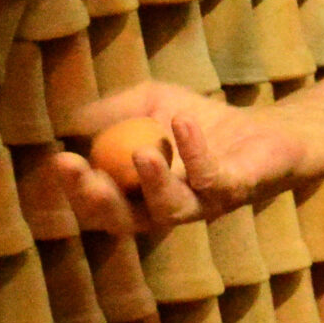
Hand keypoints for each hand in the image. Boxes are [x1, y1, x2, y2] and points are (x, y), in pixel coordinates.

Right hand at [41, 83, 309, 232]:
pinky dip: (195, 150)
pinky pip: (212, 177)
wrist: (264, 127)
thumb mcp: (149, 103)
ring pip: (171, 210)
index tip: (59, 160)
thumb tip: (71, 121)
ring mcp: (202, 205)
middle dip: (102, 200)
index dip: (77, 189)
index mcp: (139, 197)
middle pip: (126, 219)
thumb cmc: (200, 120)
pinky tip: (182, 122)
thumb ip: (113, 110)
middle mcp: (166, 210)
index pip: (100, 204)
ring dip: (153, 183)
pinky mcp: (236, 190)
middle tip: (86, 176)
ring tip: (141, 152)